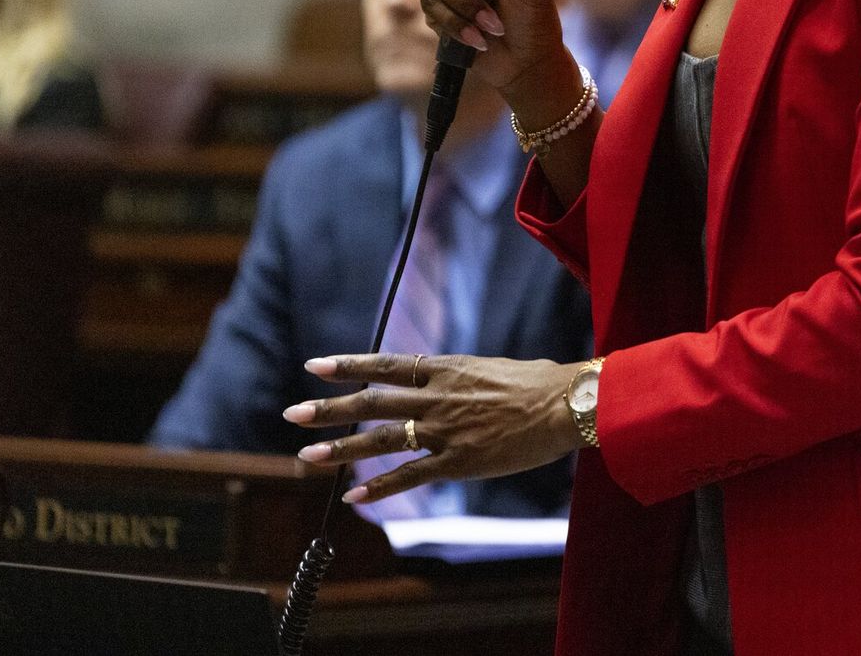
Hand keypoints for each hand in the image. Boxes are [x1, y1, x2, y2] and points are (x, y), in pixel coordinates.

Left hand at [284, 352, 583, 504]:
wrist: (567, 404)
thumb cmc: (539, 383)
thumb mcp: (490, 368)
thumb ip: (459, 377)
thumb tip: (442, 379)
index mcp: (447, 369)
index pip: (387, 365)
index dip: (349, 366)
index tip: (315, 367)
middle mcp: (438, 398)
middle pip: (373, 403)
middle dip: (330, 409)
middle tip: (294, 413)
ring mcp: (446, 430)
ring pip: (382, 440)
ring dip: (341, 449)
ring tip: (306, 455)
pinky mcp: (460, 461)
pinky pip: (410, 476)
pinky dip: (379, 488)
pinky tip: (353, 496)